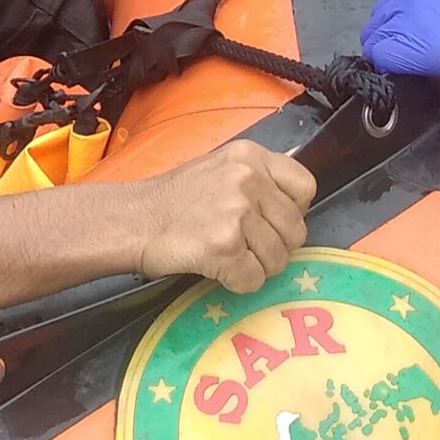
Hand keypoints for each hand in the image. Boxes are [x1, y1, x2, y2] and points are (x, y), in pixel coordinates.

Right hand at [133, 142, 316, 294]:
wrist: (134, 219)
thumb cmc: (175, 200)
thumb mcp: (221, 168)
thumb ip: (258, 180)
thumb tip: (294, 209)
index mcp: (250, 156)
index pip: (305, 187)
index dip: (294, 211)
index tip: (272, 221)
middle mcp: (248, 179)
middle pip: (296, 229)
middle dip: (276, 246)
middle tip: (247, 246)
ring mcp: (237, 212)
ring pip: (278, 259)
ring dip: (257, 267)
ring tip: (229, 256)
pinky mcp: (225, 246)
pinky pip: (254, 279)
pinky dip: (238, 282)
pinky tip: (218, 268)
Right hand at [361, 0, 439, 78]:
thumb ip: (428, 65)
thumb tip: (414, 66)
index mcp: (416, 42)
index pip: (376, 54)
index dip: (384, 68)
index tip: (396, 75)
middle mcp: (409, 12)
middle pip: (373, 30)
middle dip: (380, 47)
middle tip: (397, 61)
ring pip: (382, 10)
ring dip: (387, 26)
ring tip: (404, 39)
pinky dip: (401, 9)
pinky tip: (419, 19)